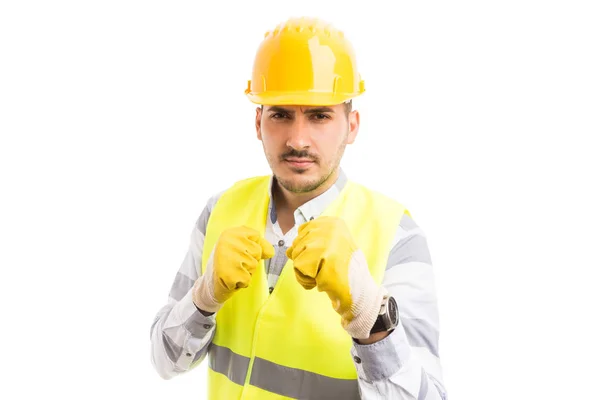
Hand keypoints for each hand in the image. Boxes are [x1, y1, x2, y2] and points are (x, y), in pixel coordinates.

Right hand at [193, 226, 273, 312]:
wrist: (209, 285)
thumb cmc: (227, 264)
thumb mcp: (241, 248)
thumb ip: (258, 245)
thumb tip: (271, 251)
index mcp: (230, 232)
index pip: (256, 236)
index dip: (251, 247)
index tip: (238, 252)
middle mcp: (227, 242)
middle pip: (257, 251)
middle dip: (249, 261)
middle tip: (234, 264)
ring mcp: (227, 258)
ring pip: (254, 266)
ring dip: (246, 272)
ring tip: (232, 271)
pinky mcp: (229, 275)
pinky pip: (248, 279)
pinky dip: (242, 283)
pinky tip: (231, 280)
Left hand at [286, 216, 385, 338]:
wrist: (357, 289)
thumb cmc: (344, 269)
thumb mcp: (329, 249)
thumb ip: (309, 244)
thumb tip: (288, 251)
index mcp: (333, 222)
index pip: (303, 230)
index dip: (309, 248)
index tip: (325, 257)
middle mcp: (327, 227)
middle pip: (297, 243)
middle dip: (306, 259)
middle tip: (325, 267)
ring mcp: (322, 239)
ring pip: (295, 255)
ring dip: (306, 270)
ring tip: (323, 274)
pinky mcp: (316, 254)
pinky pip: (297, 267)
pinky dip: (304, 279)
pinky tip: (319, 280)